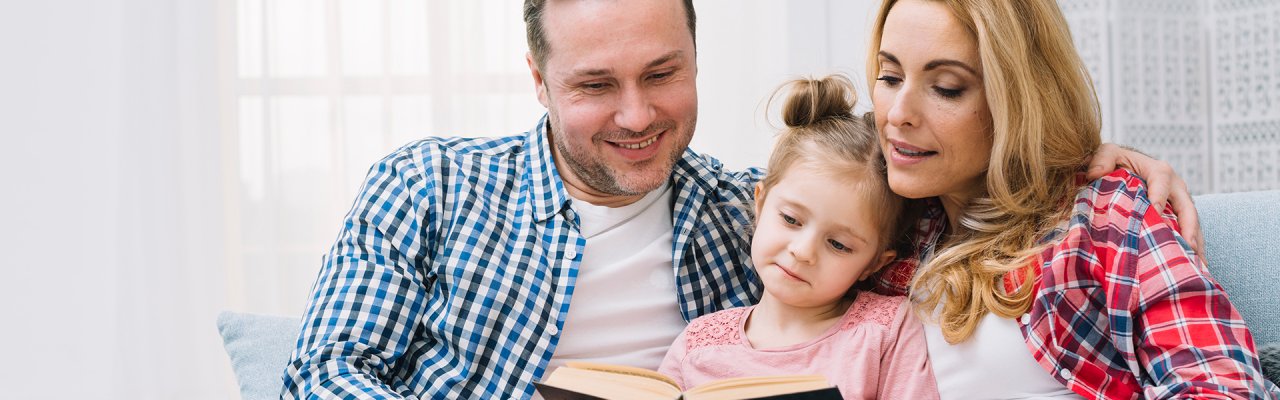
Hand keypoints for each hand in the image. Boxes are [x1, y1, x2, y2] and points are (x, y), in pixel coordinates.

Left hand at [1086, 143, 1204, 256]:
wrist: (1125, 168)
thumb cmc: (1116, 162)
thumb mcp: (1108, 154)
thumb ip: (1101, 159)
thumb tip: (1095, 173)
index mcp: (1159, 171)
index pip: (1162, 182)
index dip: (1160, 197)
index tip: (1156, 213)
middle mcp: (1175, 187)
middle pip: (1187, 207)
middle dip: (1189, 227)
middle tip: (1189, 246)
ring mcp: (1180, 203)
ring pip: (1193, 223)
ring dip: (1196, 243)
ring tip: (1199, 264)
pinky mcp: (1179, 217)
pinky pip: (1189, 233)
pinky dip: (1193, 249)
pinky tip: (1196, 266)